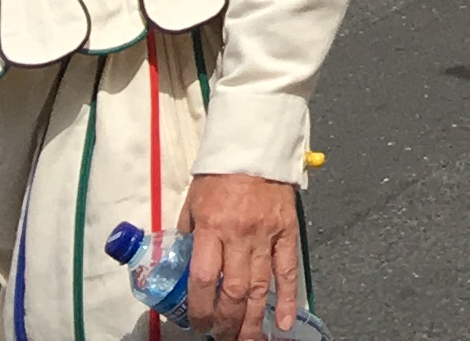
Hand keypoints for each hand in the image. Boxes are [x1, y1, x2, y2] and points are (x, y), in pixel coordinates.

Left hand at [171, 170, 301, 340]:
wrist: (255, 146)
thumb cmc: (219, 175)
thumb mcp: (192, 204)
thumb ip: (188, 236)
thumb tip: (181, 269)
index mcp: (211, 227)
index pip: (205, 279)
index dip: (201, 309)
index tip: (198, 325)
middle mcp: (239, 235)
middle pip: (234, 291)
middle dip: (227, 322)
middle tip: (221, 338)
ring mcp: (266, 235)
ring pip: (261, 288)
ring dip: (253, 320)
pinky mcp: (287, 231)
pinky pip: (288, 270)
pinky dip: (287, 299)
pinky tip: (283, 322)